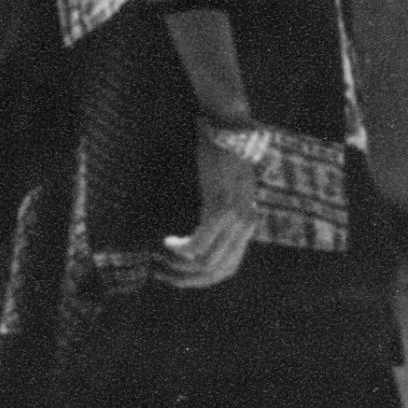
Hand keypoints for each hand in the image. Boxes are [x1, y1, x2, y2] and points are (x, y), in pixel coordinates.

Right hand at [156, 127, 259, 289]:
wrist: (230, 127)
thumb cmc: (224, 152)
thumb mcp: (228, 186)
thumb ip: (222, 209)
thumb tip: (202, 230)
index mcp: (247, 223)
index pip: (228, 268)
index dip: (202, 280)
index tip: (179, 277)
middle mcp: (245, 225)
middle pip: (217, 271)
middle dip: (187, 280)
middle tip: (162, 275)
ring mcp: (234, 218)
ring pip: (206, 262)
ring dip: (179, 266)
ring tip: (159, 258)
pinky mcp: (219, 207)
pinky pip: (199, 244)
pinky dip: (180, 249)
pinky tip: (167, 243)